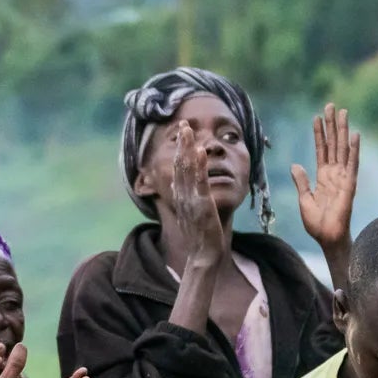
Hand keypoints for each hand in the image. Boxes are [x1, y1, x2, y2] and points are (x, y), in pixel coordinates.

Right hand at [168, 124, 227, 268]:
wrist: (203, 254)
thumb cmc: (199, 234)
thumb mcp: (189, 210)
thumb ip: (183, 195)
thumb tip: (175, 182)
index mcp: (180, 194)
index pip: (178, 167)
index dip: (179, 148)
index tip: (182, 131)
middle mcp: (182, 194)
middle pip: (179, 164)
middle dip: (181, 143)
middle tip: (183, 123)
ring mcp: (191, 199)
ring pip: (186, 170)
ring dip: (187, 148)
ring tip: (188, 131)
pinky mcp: (202, 205)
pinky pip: (199, 182)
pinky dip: (198, 166)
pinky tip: (199, 152)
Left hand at [291, 104, 359, 252]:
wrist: (327, 238)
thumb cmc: (317, 223)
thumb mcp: (303, 198)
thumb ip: (301, 181)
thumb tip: (295, 165)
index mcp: (323, 177)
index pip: (321, 149)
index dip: (319, 133)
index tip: (317, 117)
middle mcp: (334, 174)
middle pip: (333, 144)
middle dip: (332, 125)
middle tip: (331, 105)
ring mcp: (343, 177)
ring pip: (343, 149)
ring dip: (342, 130)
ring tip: (343, 112)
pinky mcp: (349, 185)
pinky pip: (352, 164)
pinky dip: (354, 149)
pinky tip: (355, 134)